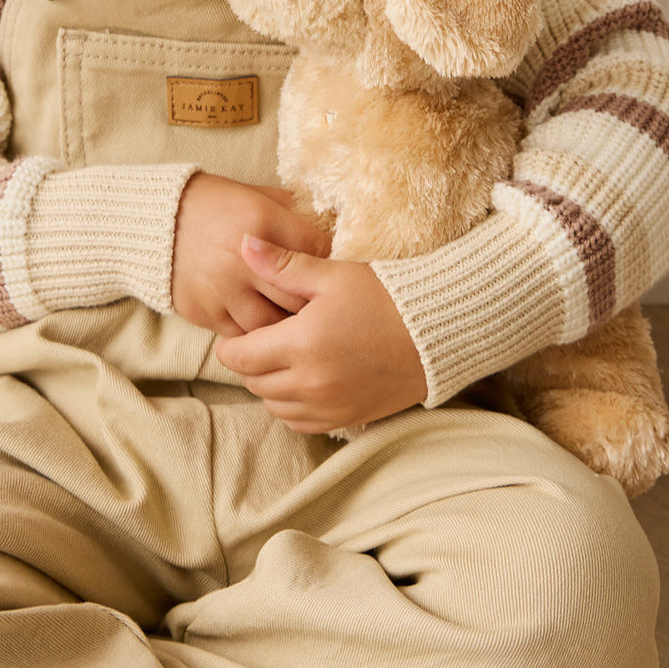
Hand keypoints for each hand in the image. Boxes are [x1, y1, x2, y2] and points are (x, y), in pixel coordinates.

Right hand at [172, 173, 330, 336]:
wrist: (156, 222)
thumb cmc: (214, 205)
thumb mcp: (255, 195)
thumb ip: (291, 211)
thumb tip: (329, 229)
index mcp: (261, 221)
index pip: (316, 251)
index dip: (331, 263)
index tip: (334, 270)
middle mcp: (243, 259)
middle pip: (299, 296)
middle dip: (315, 304)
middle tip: (325, 308)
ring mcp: (222, 289)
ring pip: (272, 325)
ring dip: (287, 326)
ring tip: (299, 325)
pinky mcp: (204, 311)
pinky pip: (242, 335)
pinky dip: (257, 335)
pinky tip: (267, 328)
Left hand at [215, 236, 427, 432]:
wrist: (437, 331)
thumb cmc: (385, 296)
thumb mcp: (332, 274)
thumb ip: (282, 265)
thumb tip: (244, 244)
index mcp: (301, 343)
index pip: (240, 357)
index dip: (231, 345)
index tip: (239, 332)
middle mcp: (310, 382)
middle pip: (254, 383)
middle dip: (250, 363)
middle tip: (262, 341)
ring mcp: (329, 405)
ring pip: (274, 406)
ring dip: (269, 386)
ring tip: (283, 360)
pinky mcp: (348, 418)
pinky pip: (300, 423)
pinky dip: (292, 407)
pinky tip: (303, 382)